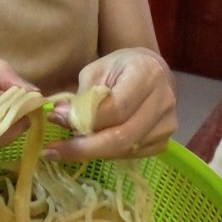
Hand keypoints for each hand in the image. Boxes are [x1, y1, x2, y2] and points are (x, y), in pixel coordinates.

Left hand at [45, 47, 176, 160]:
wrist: (150, 70)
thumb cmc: (120, 67)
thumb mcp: (97, 70)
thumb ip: (83, 95)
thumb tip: (61, 117)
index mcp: (147, 74)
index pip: (116, 108)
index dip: (85, 119)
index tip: (56, 119)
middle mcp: (163, 100)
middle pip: (122, 136)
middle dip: (84, 148)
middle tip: (53, 151)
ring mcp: (168, 124)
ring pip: (125, 149)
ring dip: (92, 151)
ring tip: (66, 147)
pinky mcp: (164, 141)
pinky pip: (132, 154)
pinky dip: (107, 154)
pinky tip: (91, 147)